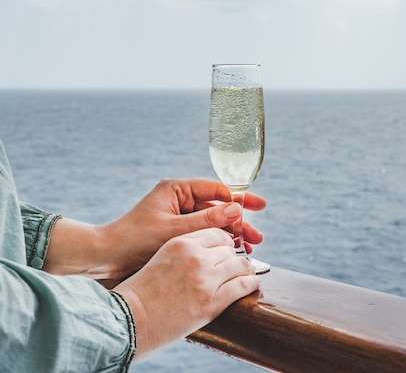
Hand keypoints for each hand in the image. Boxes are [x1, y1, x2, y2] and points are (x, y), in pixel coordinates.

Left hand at [100, 179, 265, 280]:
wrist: (105, 258)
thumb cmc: (134, 240)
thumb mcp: (175, 230)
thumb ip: (208, 220)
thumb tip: (237, 209)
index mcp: (177, 189)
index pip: (216, 189)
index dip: (240, 198)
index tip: (259, 205)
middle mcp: (179, 199)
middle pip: (217, 207)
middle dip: (238, 222)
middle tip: (257, 237)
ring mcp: (178, 215)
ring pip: (213, 222)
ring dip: (230, 234)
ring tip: (250, 248)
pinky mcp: (176, 232)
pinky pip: (203, 234)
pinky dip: (217, 242)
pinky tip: (231, 253)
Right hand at [113, 228, 260, 359]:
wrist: (128, 320)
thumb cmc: (142, 292)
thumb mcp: (162, 258)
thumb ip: (186, 251)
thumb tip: (210, 252)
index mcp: (181, 242)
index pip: (217, 233)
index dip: (225, 242)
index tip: (228, 250)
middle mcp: (196, 257)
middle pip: (230, 250)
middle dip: (234, 258)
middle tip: (237, 266)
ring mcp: (205, 279)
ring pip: (240, 265)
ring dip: (245, 270)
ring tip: (246, 275)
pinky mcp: (212, 302)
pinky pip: (243, 285)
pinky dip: (251, 284)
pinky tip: (251, 285)